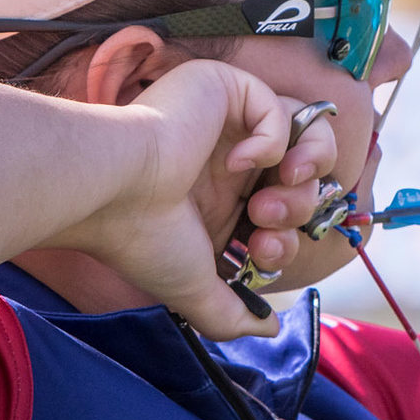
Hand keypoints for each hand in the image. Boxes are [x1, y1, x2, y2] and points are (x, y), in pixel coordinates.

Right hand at [47, 60, 331, 339]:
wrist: (112, 191)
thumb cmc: (140, 237)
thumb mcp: (194, 288)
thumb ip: (231, 313)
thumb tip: (267, 329)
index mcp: (224, 199)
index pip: (287, 211)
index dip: (290, 235)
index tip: (262, 252)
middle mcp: (231, 159)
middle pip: (307, 176)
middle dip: (301, 206)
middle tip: (266, 217)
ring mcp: (230, 122)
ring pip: (307, 133)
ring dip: (305, 169)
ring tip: (277, 187)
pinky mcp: (227, 90)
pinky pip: (280, 107)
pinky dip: (274, 138)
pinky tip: (238, 160)